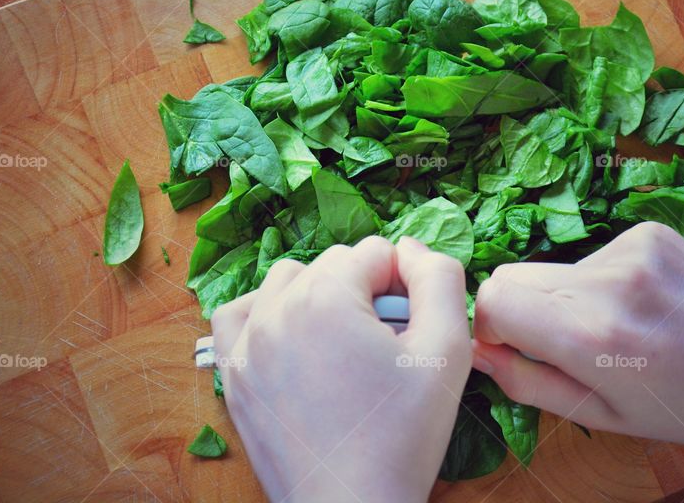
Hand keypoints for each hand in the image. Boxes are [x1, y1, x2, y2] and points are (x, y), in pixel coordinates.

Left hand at [212, 236, 471, 501]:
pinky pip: (238, 315)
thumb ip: (439, 279)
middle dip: (363, 292)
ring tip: (344, 344)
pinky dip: (266, 314)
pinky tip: (294, 339)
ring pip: (286, 281)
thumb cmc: (402, 435)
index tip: (409, 330)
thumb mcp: (447, 351)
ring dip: (318, 296)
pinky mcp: (236, 375)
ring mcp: (248, 344)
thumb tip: (411, 248)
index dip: (404, 285)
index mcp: (326, 297)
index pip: (375, 252)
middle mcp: (276, 310)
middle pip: (332, 264)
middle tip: (383, 346)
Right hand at [472, 222, 683, 471]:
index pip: (494, 295)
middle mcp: (608, 281)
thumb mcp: (600, 416)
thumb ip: (527, 383)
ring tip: (623, 327)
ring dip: (571, 297)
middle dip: (526, 309)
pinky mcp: (650, 231)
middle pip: (517, 273)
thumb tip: (477, 350)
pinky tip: (645, 305)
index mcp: (591, 335)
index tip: (520, 347)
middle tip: (570, 344)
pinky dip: (604, 281)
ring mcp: (632, 248)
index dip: (496, 325)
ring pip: (557, 267)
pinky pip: (594, 255)